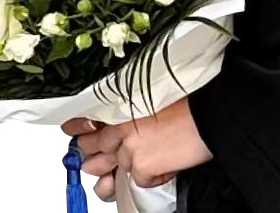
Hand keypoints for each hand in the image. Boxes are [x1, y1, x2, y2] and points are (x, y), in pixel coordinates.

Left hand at [62, 99, 213, 197]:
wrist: (209, 115)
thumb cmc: (190, 103)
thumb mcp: (156, 98)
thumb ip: (135, 111)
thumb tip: (125, 124)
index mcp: (123, 104)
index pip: (90, 118)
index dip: (78, 126)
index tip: (71, 129)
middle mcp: (120, 128)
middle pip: (93, 147)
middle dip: (90, 155)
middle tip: (88, 158)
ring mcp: (127, 150)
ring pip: (110, 171)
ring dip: (113, 174)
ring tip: (120, 173)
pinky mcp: (139, 169)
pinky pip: (137, 181)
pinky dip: (150, 178)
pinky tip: (164, 167)